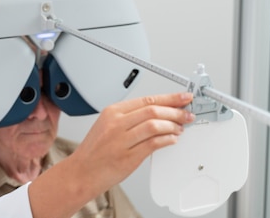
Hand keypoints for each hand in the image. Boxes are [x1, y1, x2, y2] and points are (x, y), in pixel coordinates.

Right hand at [27, 92, 194, 217]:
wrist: (82, 172)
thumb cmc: (95, 151)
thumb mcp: (107, 126)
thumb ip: (130, 118)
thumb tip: (158, 113)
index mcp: (112, 112)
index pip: (147, 99)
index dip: (169, 98)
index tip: (183, 98)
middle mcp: (116, 123)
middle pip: (152, 110)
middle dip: (175, 111)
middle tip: (187, 113)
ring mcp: (121, 140)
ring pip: (154, 125)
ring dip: (173, 125)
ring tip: (180, 127)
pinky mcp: (128, 157)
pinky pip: (153, 144)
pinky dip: (167, 140)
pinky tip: (172, 139)